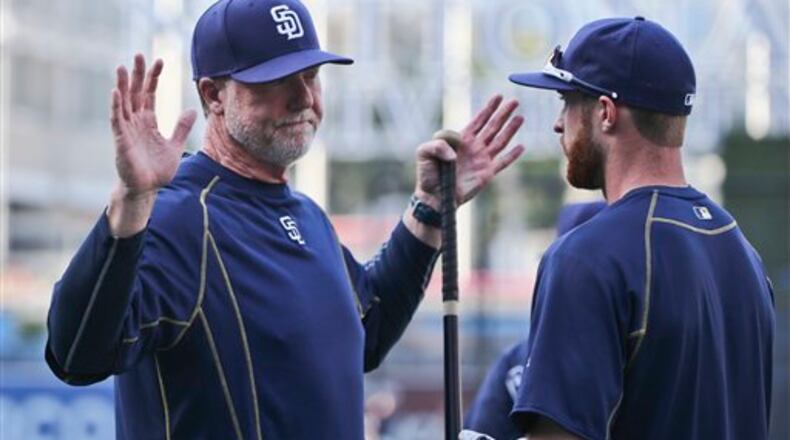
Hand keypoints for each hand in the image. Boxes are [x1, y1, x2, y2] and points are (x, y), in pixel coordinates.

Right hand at [110, 54, 196, 197]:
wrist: (147, 189)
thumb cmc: (157, 170)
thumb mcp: (175, 146)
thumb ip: (181, 128)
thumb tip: (191, 110)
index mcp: (149, 122)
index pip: (150, 94)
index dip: (154, 78)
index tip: (160, 61)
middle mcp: (136, 122)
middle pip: (135, 93)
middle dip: (137, 74)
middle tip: (139, 55)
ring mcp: (127, 130)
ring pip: (123, 102)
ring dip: (122, 85)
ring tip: (122, 67)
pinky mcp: (121, 140)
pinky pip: (117, 120)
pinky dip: (116, 106)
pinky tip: (116, 92)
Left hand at [414, 95, 524, 207]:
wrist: (434, 196)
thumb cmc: (428, 175)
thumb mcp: (424, 152)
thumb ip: (438, 142)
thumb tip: (459, 144)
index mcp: (461, 140)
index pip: (478, 120)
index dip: (488, 108)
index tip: (498, 96)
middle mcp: (474, 148)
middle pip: (493, 127)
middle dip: (503, 113)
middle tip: (515, 101)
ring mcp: (482, 160)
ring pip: (500, 141)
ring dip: (511, 129)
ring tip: (520, 117)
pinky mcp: (486, 173)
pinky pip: (502, 162)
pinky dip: (512, 155)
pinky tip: (521, 147)